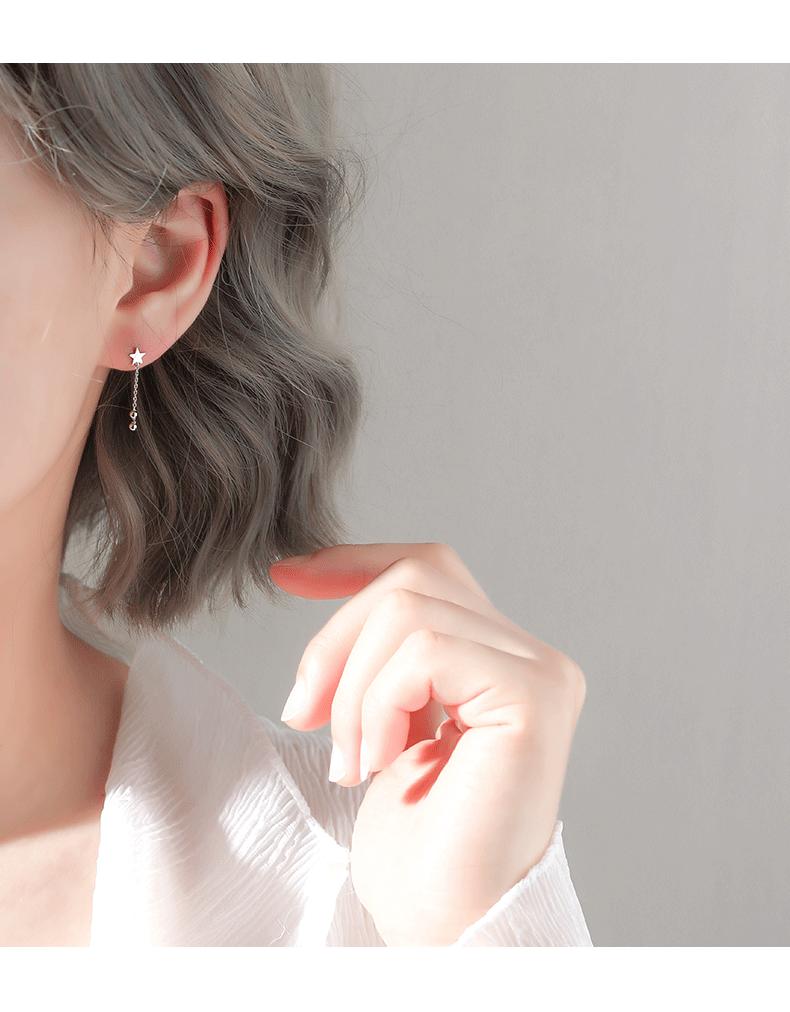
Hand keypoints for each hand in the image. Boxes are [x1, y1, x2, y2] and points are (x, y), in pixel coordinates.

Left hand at [270, 542, 586, 945]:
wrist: (444, 921)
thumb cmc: (413, 840)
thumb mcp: (378, 719)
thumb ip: (373, 652)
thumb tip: (305, 573)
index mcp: (497, 659)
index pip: (429, 568)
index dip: (355, 562)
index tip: (288, 575)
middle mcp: (530, 657)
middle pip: (411, 580)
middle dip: (335, 641)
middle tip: (302, 715)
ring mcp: (539, 671)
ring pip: (409, 608)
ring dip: (353, 688)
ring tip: (352, 760)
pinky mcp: (532, 695)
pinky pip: (425, 650)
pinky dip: (379, 702)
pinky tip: (381, 763)